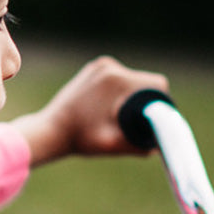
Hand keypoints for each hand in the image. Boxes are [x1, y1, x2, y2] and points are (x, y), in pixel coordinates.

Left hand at [10, 56, 168, 166]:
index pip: (157, 84)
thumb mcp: (113, 144)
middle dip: (147, 100)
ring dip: (133, 95)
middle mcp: (109, 67)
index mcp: (117, 79)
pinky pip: (117, 78)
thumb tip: (159, 147)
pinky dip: (120, 91)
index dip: (163, 101)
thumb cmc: (80, 138)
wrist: (50, 130)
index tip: (159, 118)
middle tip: (142, 121)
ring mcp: (99, 66)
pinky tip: (114, 106)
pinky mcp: (93, 70)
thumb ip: (139, 146)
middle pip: (144, 80)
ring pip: (131, 79)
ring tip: (126, 116)